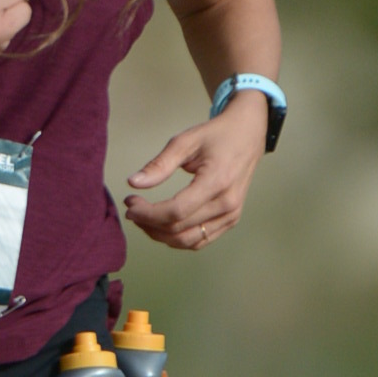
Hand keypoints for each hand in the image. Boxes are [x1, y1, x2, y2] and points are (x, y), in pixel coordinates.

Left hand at [123, 95, 267, 250]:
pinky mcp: (230, 221)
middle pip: (179, 229)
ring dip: (160, 234)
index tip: (130, 203)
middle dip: (149, 222)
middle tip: (132, 208)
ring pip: (188, 240)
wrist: (247, 136)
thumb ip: (159, 165)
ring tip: (144, 218)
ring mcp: (231, 216)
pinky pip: (200, 240)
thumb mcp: (185, 142)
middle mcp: (227, 204)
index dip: (148, 213)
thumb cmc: (216, 136)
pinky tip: (162, 224)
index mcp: (217, 182)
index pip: (176, 211)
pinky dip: (177, 238)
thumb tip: (133, 183)